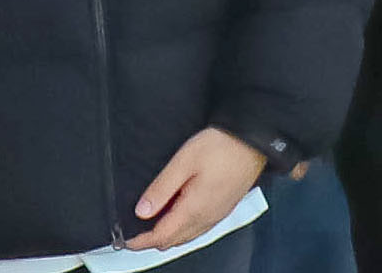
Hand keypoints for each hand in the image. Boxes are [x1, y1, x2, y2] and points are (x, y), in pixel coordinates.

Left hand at [128, 129, 269, 252]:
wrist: (256, 139)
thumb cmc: (222, 146)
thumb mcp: (184, 161)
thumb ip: (161, 188)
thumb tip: (142, 211)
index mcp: (194, 209)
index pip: (162, 236)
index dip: (141, 241)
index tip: (126, 239)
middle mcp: (207, 217)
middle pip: (174, 240)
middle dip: (153, 240)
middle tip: (136, 233)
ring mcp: (218, 214)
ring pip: (188, 236)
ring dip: (169, 235)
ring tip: (154, 225)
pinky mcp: (226, 207)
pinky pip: (200, 228)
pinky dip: (184, 229)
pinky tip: (180, 217)